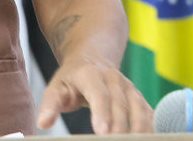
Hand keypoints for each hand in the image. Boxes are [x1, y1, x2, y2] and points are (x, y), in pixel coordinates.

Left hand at [37, 58, 153, 133]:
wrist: (92, 60)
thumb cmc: (72, 79)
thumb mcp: (56, 87)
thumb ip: (50, 105)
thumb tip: (42, 123)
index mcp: (90, 74)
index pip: (98, 93)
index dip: (102, 112)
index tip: (102, 131)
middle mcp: (114, 79)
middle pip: (121, 104)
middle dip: (120, 126)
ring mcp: (129, 88)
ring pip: (139, 108)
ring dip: (139, 128)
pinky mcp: (139, 98)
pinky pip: (148, 113)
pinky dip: (150, 127)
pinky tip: (149, 138)